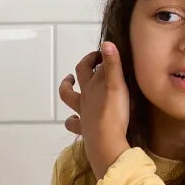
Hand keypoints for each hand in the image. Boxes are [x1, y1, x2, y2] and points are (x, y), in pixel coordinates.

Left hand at [64, 41, 130, 174]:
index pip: (90, 66)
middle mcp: (84, 98)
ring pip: (69, 99)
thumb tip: (107, 42)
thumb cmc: (113, 113)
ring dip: (67, 89)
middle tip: (89, 62)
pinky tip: (74, 120)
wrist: (106, 142)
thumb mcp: (116, 86)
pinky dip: (72, 121)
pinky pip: (74, 125)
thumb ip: (113, 64)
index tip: (103, 52)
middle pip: (77, 78)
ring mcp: (82, 114)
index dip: (96, 57)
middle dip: (82, 67)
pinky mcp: (84, 129)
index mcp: (92, 86)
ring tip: (69, 84)